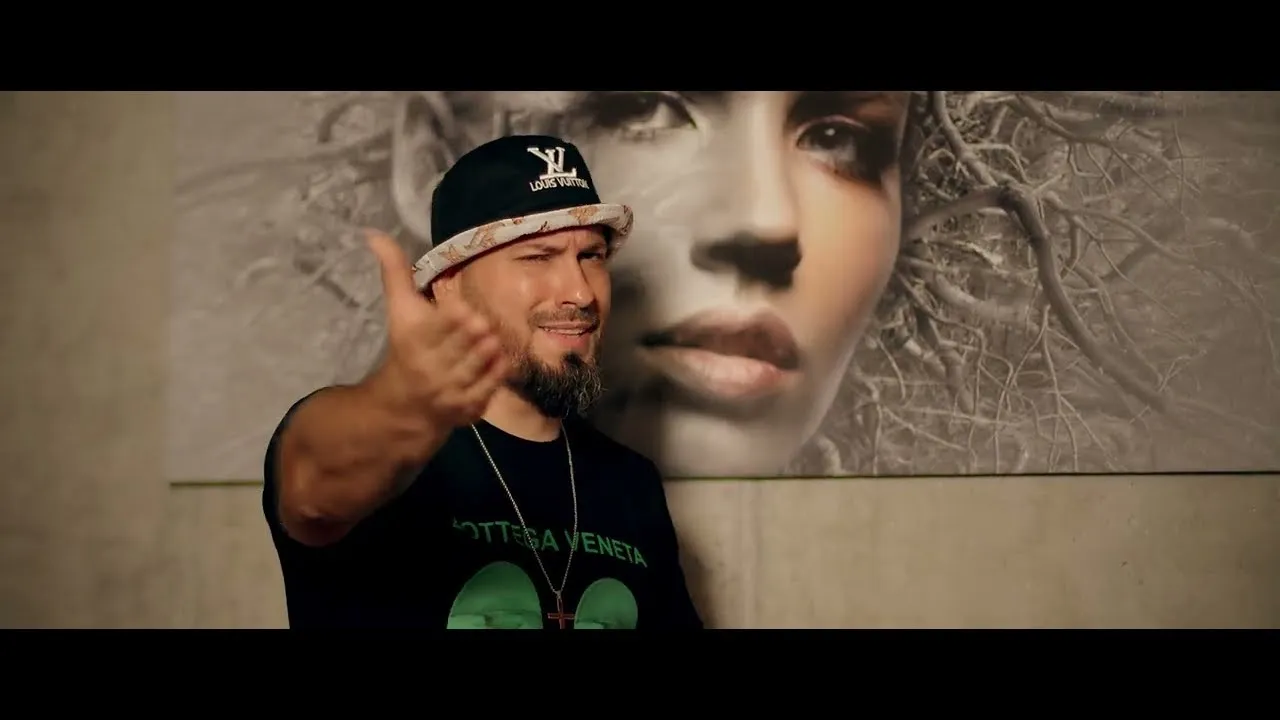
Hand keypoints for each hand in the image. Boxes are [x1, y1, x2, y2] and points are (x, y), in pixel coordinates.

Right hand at [365, 230, 507, 426]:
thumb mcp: (399, 310)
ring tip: (489, 340)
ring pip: (484, 361)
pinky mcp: (468, 407)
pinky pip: (493, 384)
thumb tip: (374, 232)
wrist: (403, 405)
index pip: (447, 320)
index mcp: (416, 339)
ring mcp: (451, 390)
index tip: (463, 309)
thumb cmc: (405, 347)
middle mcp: (433, 366)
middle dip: (480, 329)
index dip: (460, 312)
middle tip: (482, 324)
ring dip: (491, 348)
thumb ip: (394, 271)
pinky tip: (496, 360)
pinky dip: (499, 370)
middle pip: (470, 339)